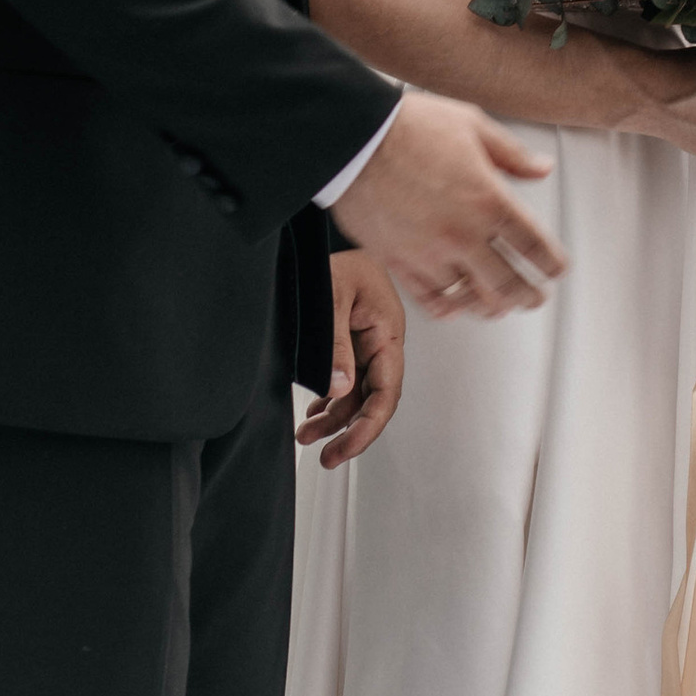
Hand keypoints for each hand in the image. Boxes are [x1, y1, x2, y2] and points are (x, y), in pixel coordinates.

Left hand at [299, 253, 406, 468]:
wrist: (325, 239)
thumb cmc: (337, 259)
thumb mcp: (332, 299)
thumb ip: (336, 345)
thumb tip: (340, 388)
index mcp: (388, 332)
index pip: (386, 392)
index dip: (368, 427)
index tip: (345, 449)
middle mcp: (382, 342)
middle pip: (373, 399)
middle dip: (350, 431)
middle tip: (327, 457)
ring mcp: (368, 343)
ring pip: (358, 393)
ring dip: (335, 418)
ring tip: (307, 436)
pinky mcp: (353, 341)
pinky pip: (348, 379)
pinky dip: (332, 399)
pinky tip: (315, 413)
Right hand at [331, 89, 567, 315]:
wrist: (353, 138)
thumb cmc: (407, 127)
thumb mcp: (472, 125)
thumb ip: (512, 154)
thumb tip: (540, 168)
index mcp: (489, 200)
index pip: (535, 246)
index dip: (552, 264)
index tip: (556, 268)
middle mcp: (463, 234)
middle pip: (509, 284)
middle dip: (529, 296)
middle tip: (535, 298)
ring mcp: (430, 253)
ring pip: (472, 299)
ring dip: (492, 307)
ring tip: (499, 306)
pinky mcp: (399, 262)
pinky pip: (431, 298)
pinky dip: (449, 307)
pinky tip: (455, 304)